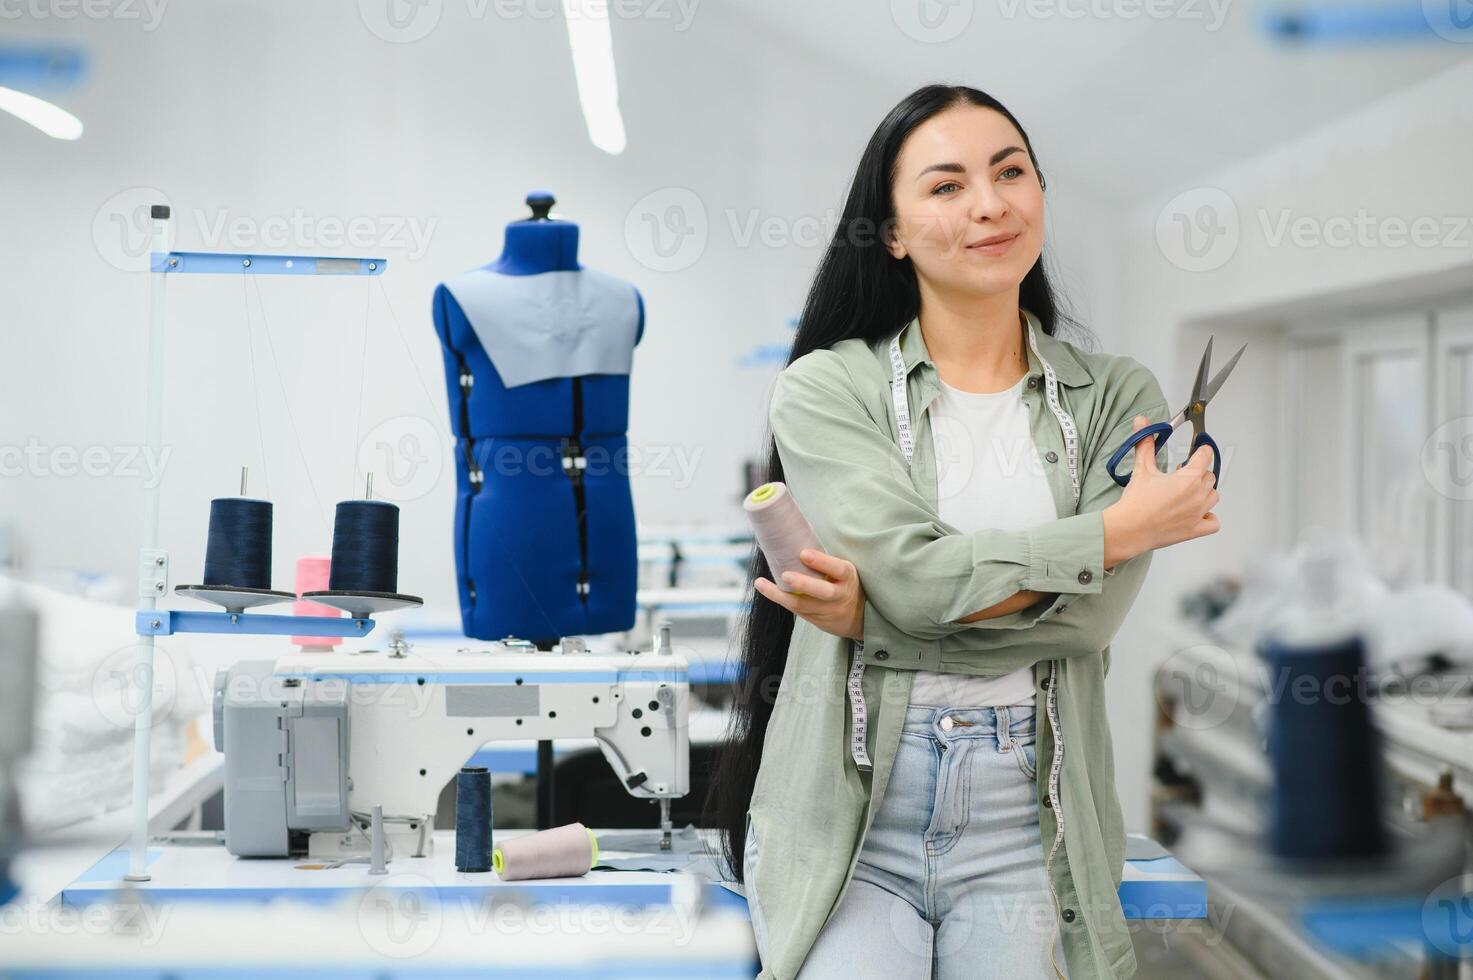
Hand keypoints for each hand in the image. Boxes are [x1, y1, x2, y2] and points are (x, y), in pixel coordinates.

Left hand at [754, 548, 865, 641]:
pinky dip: (780, 599)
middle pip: (823, 592)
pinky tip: (765, 588)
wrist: (858, 616)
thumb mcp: (844, 571)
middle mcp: (840, 595)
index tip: (804, 553)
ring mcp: (828, 610)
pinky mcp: (816, 619)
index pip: (838, 569)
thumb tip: (795, 533)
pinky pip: (796, 610)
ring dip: (780, 594)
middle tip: (786, 574)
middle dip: (804, 584)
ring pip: (804, 605)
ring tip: (761, 583)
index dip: (822, 562)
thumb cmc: (843, 583)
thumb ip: (826, 561)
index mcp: (848, 577)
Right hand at [1103, 415, 1219, 563]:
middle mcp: (1198, 495)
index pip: (1205, 456)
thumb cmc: (1135, 502)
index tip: (1197, 451)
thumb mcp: (1142, 469)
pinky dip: (1209, 517)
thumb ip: (1145, 444)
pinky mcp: (1195, 530)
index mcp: (1188, 478)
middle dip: (1198, 474)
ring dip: (1204, 492)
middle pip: (1210, 477)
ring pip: (1213, 497)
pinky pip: (1214, 522)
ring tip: (1187, 493)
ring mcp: (1198, 514)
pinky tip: (1196, 513)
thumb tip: (1141, 422)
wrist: (1128, 529)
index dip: (1200, 451)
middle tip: (1180, 475)